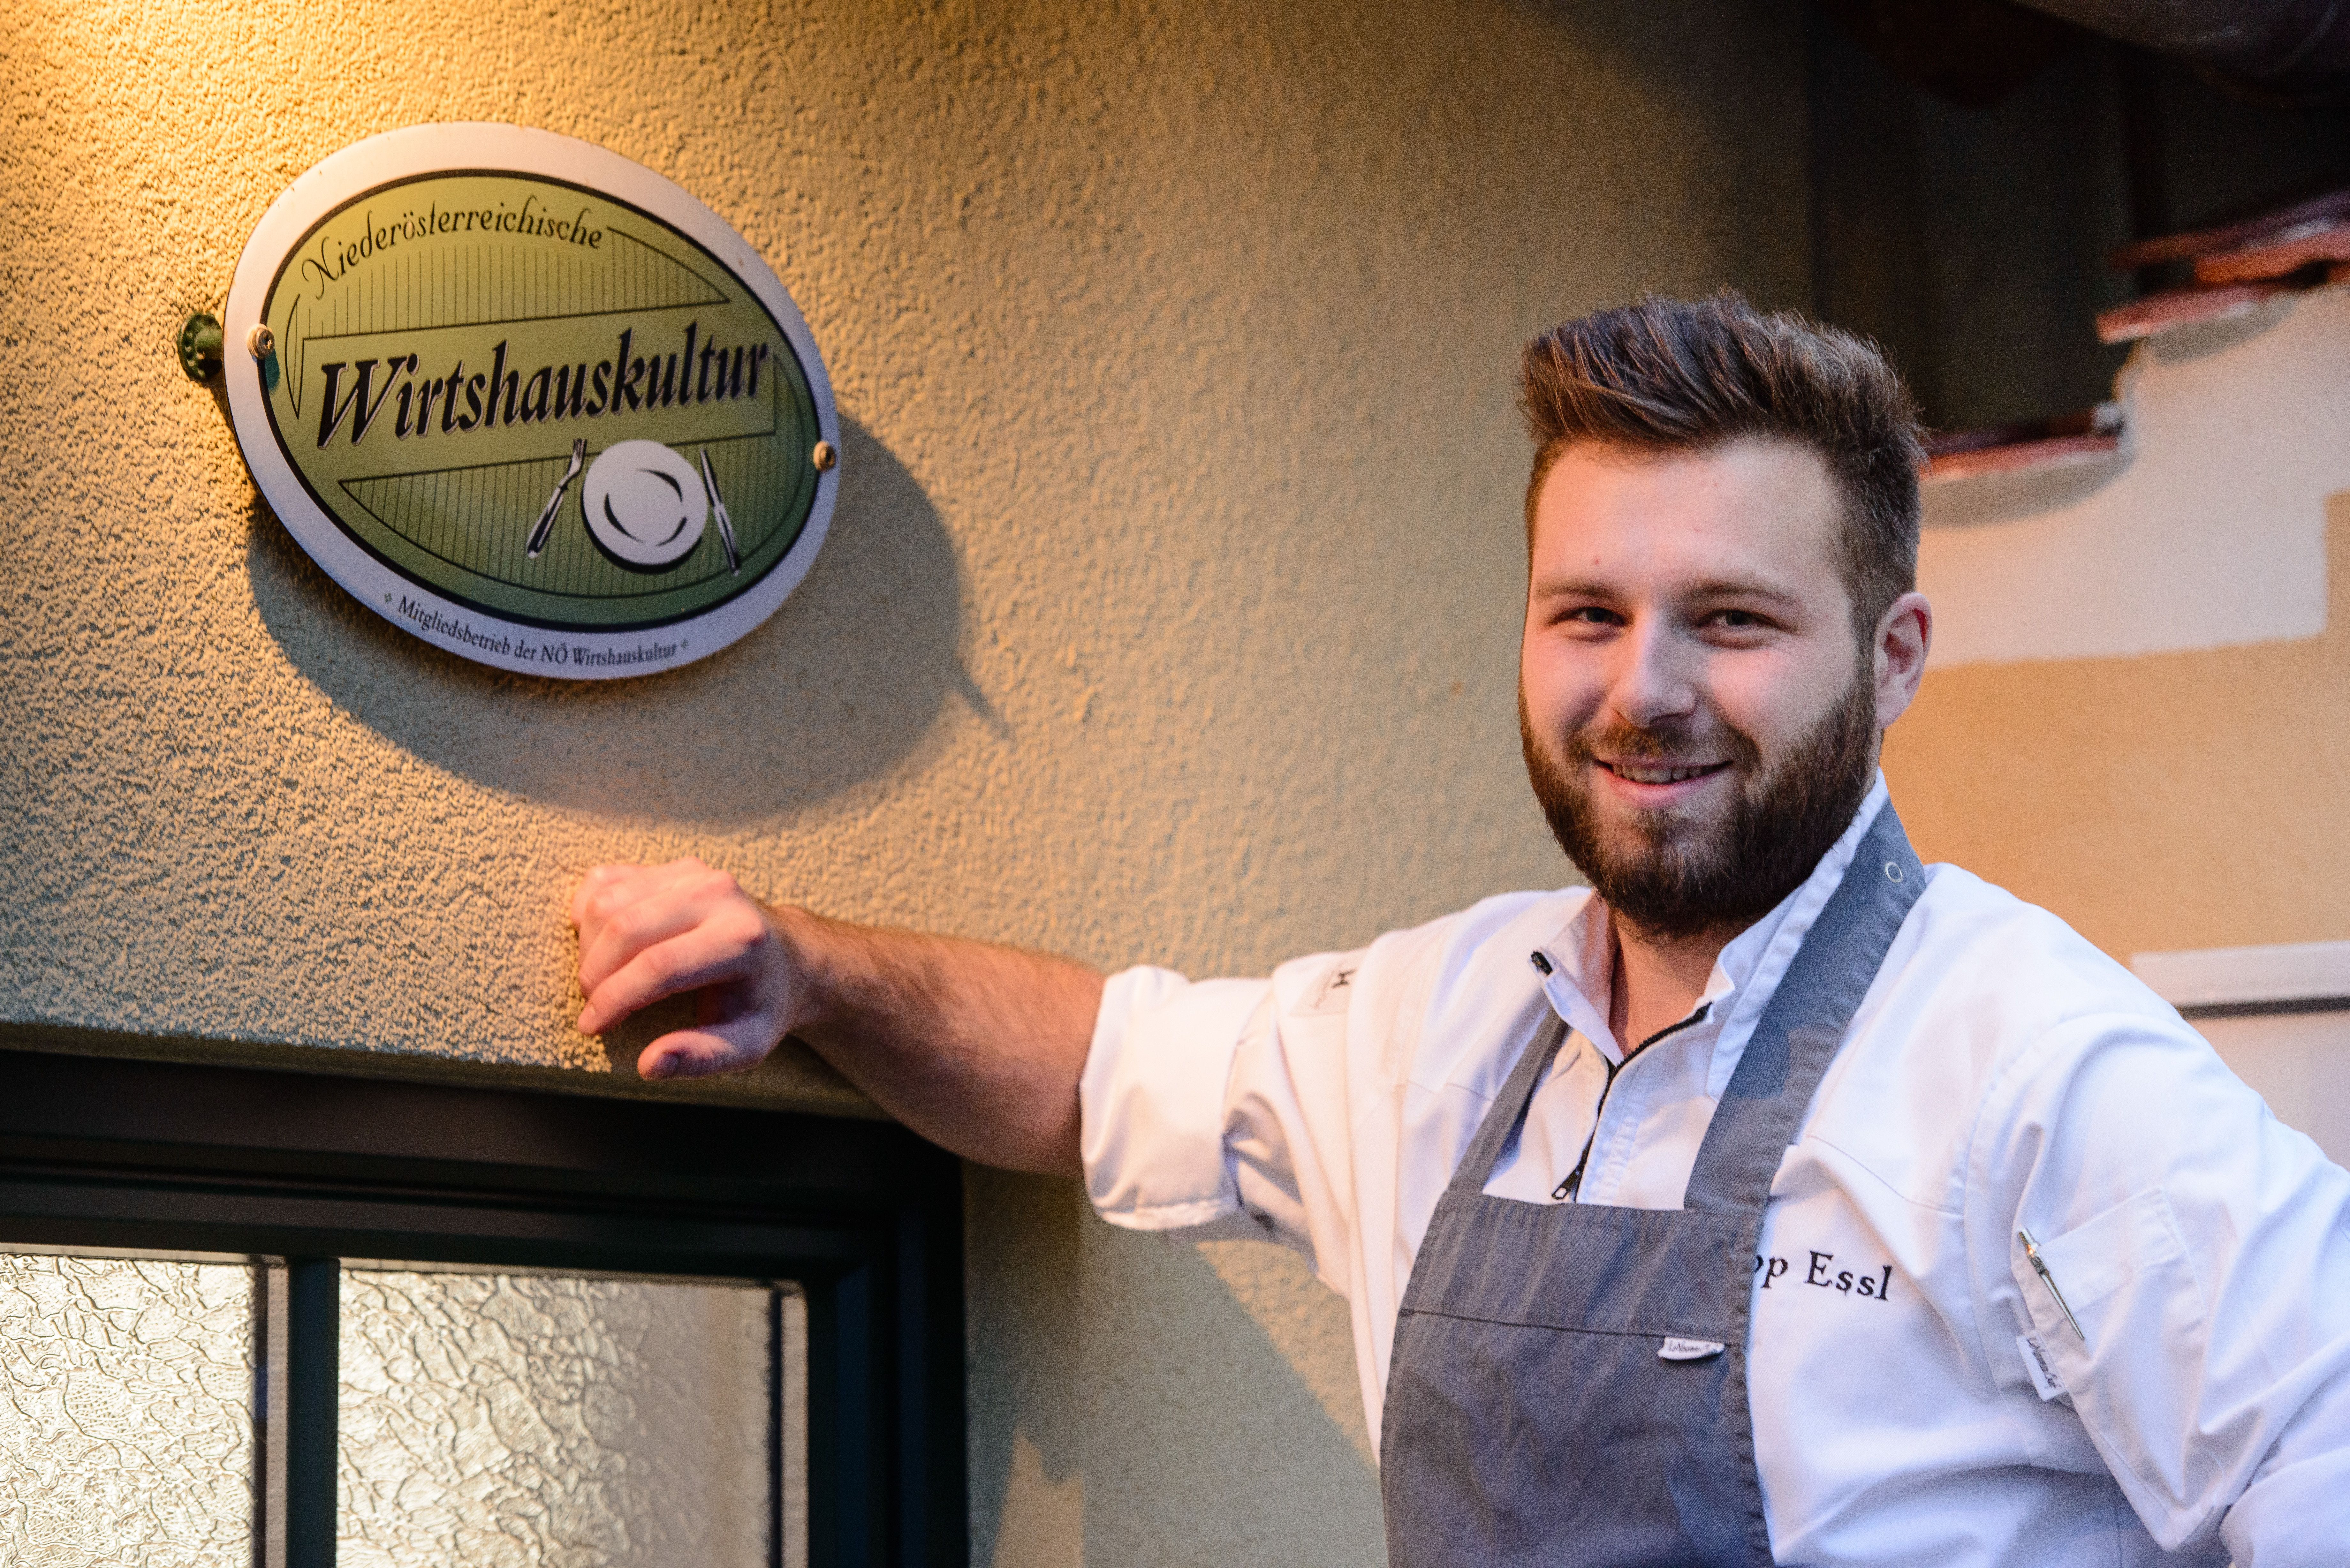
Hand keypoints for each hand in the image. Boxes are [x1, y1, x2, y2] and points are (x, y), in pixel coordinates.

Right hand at [570, 858, 802, 1080]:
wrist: (787, 956)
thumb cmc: (762, 1003)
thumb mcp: (749, 1044)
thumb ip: (702, 1059)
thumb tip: (649, 1065)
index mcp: (741, 939)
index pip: (659, 966)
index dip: (613, 1000)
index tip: (590, 1028)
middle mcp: (718, 894)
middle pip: (627, 928)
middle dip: (594, 974)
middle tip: (592, 1007)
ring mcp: (693, 873)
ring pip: (609, 901)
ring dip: (588, 947)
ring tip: (598, 982)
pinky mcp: (672, 868)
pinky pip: (607, 880)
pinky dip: (588, 913)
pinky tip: (597, 945)